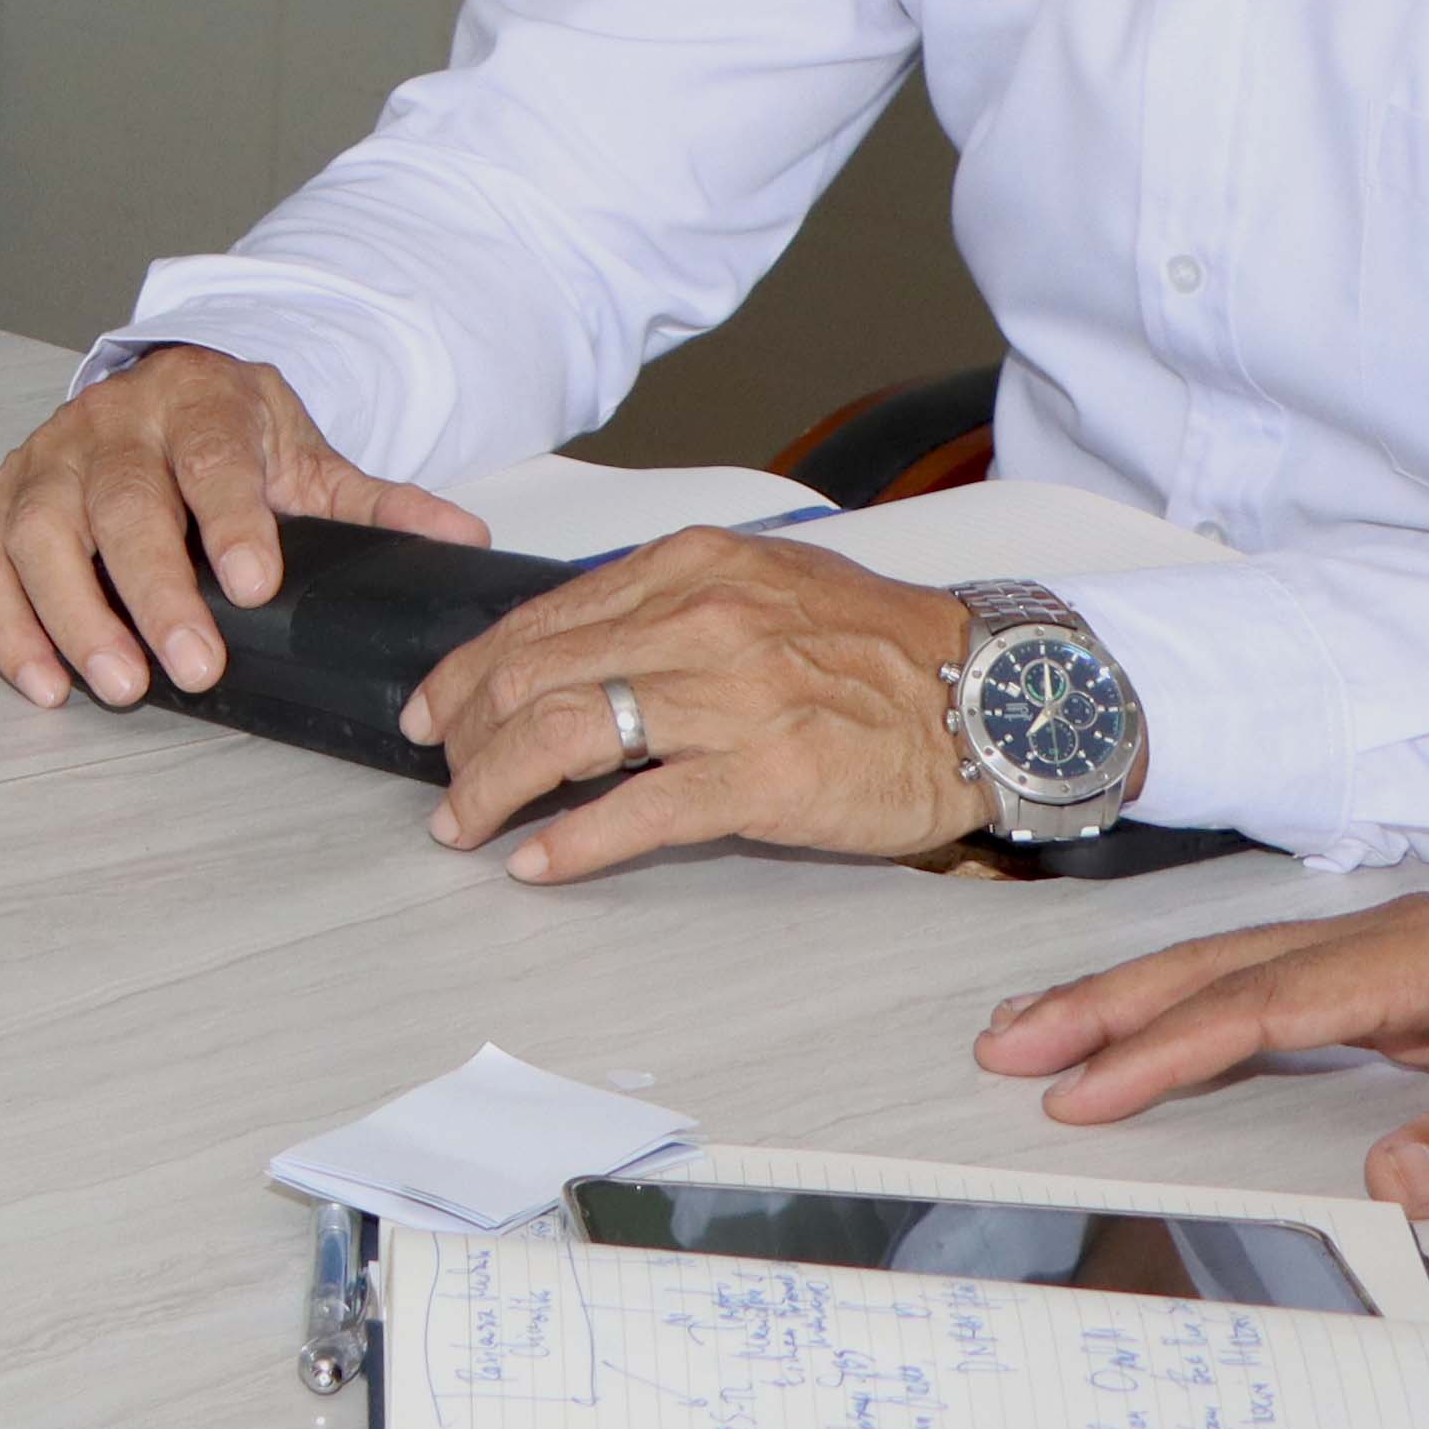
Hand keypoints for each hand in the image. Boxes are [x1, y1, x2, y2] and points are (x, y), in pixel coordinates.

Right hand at [0, 346, 487, 708]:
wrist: (163, 386)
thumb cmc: (232, 434)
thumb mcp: (306, 455)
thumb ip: (376, 502)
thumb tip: (463, 535)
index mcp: (197, 401)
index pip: (209, 456)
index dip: (229, 518)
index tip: (254, 583)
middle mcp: (111, 422)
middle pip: (120, 501)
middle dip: (154, 589)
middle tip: (192, 666)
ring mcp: (48, 458)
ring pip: (38, 532)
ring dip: (73, 614)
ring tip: (119, 685)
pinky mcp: (5, 499)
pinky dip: (9, 627)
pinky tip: (46, 682)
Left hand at [405, 528, 982, 878]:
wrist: (990, 699)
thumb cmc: (882, 648)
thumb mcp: (764, 585)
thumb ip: (669, 605)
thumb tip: (576, 647)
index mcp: (692, 567)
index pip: (542, 618)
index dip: (470, 669)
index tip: (437, 709)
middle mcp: (702, 620)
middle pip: (536, 675)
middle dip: (467, 734)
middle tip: (442, 780)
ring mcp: (732, 698)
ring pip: (569, 735)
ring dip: (495, 786)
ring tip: (465, 824)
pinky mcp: (765, 775)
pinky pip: (641, 810)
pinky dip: (573, 840)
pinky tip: (535, 860)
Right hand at [974, 893, 1428, 1217]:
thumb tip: (1385, 1181)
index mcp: (1418, 952)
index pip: (1258, 1006)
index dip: (1162, 1050)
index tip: (1080, 1093)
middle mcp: (1390, 941)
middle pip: (1217, 968)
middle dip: (1105, 1006)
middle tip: (1004, 1046)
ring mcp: (1398, 961)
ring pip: (1237, 973)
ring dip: (1138, 1002)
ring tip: (1046, 1033)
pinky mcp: (1414, 988)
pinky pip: (1278, 997)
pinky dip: (1202, 1012)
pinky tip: (1162, 1035)